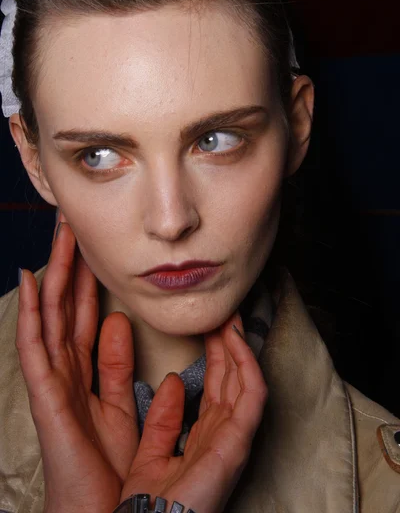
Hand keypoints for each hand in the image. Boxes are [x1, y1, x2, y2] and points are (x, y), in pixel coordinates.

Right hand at [17, 217, 137, 512]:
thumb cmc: (110, 470)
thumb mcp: (125, 409)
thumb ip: (123, 370)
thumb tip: (128, 330)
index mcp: (86, 374)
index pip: (88, 315)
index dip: (91, 281)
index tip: (97, 249)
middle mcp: (66, 370)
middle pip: (68, 306)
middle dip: (72, 265)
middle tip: (75, 226)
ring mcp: (52, 380)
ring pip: (52, 315)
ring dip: (55, 274)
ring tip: (58, 237)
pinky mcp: (45, 395)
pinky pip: (35, 346)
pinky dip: (33, 314)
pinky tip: (33, 283)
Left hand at [121, 311, 267, 512]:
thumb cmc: (149, 504)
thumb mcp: (152, 449)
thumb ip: (163, 416)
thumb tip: (173, 380)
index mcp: (205, 435)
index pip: (216, 384)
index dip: (215, 354)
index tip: (208, 326)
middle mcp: (224, 433)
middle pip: (231, 377)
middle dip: (228, 343)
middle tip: (222, 312)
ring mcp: (235, 437)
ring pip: (244, 379)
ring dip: (238, 346)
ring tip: (229, 317)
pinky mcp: (238, 442)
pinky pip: (251, 394)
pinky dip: (246, 365)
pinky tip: (235, 341)